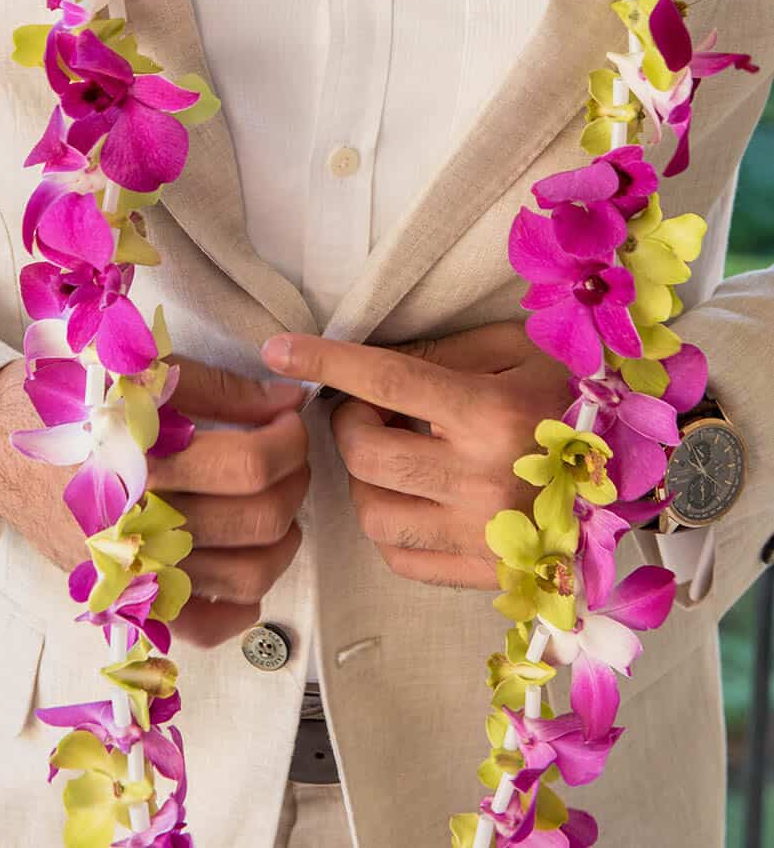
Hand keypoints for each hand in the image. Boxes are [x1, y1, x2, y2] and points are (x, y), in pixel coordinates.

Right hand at [0, 355, 310, 649]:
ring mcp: (132, 572)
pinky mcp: (126, 601)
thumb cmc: (71, 403)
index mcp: (138, 461)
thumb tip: (287, 402)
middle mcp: (136, 525)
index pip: (251, 465)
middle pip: (259, 521)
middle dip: (294, 479)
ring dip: (283, 538)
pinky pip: (204, 627)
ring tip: (276, 499)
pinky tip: (246, 560)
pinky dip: (242, 604)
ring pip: (248, 577)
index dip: (289, 439)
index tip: (287, 418)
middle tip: (288, 452)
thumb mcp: (142, 373)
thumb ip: (221, 389)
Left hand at [260, 320, 572, 591]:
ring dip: (363, 478)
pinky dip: (386, 524)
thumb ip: (440, 352)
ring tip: (389, 450)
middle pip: (367, 455)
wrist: (645, 468)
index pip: (388, 381)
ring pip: (373, 514)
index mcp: (492, 414)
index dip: (327, 362)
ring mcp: (483, 537)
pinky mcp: (486, 574)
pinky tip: (408, 494)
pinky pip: (401, 557)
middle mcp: (484, 480)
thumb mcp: (515, 350)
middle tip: (367, 405)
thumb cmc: (575, 394)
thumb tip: (367, 361)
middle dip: (349, 423)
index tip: (279, 350)